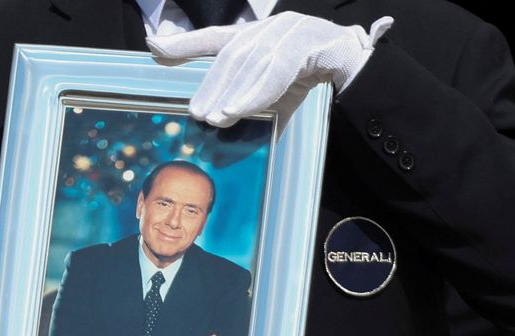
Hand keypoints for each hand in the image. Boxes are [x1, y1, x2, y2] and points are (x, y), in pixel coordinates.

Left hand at [147, 12, 392, 131]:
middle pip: (232, 55)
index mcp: (259, 35)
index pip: (216, 38)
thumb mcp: (275, 96)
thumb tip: (221, 130)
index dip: (184, 43)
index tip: (153, 48)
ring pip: (252, 64)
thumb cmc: (312, 81)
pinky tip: (237, 110)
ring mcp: (291, 29)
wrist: (361, 70)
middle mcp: (271, 26)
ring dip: (231, 94)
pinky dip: (255, 94)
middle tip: (195, 113)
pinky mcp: (310, 41)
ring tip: (214, 118)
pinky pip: (277, 71)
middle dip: (211, 84)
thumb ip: (249, 105)